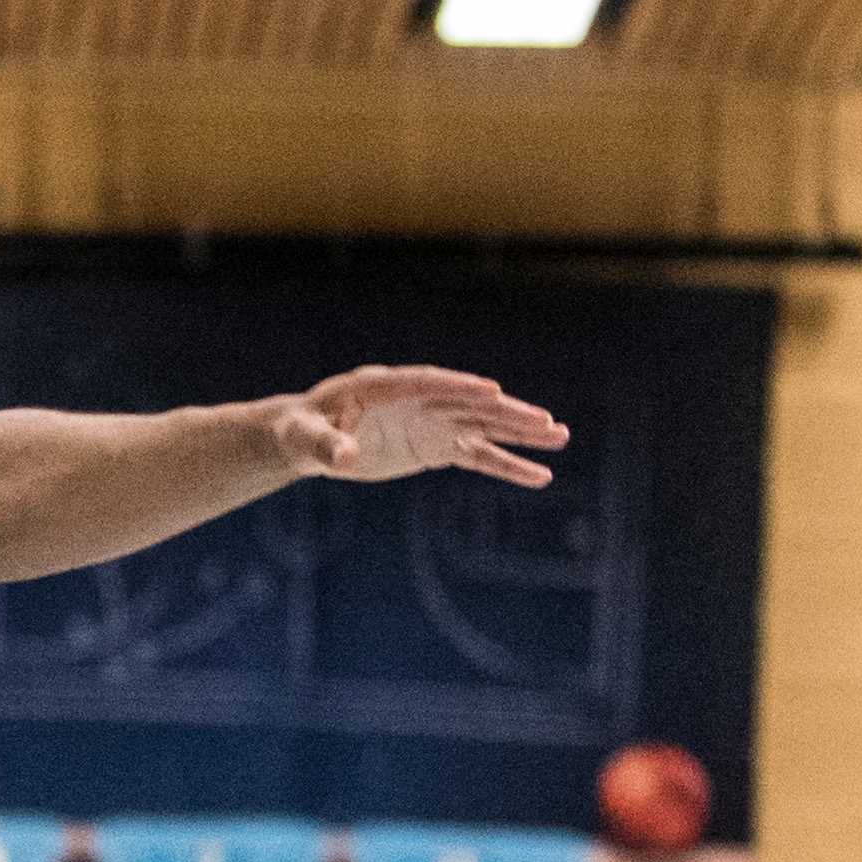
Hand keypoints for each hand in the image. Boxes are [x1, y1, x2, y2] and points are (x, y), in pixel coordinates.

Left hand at [299, 367, 566, 488]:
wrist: (307, 436)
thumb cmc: (302, 429)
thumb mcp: (305, 437)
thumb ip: (326, 444)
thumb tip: (341, 458)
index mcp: (384, 387)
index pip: (428, 384)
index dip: (459, 388)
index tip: (492, 392)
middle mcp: (416, 400)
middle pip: (468, 404)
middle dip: (506, 413)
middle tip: (547, 423)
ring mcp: (431, 422)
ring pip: (481, 426)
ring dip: (519, 432)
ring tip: (560, 437)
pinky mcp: (435, 446)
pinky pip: (476, 456)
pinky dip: (506, 466)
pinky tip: (539, 476)